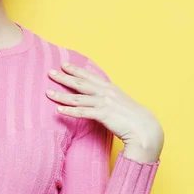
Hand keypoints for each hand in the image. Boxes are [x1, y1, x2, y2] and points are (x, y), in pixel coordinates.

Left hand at [46, 61, 163, 163]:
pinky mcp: (104, 115)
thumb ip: (109, 99)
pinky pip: (83, 112)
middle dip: (63, 77)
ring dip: (61, 95)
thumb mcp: (121, 103)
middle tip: (50, 72)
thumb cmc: (134, 118)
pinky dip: (69, 111)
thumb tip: (99, 100)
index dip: (76, 70)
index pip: (89, 76)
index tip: (64, 65)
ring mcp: (104, 103)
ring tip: (48, 92)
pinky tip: (58, 110)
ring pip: (77, 98)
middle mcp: (106, 92)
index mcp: (110, 88)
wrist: (146, 129)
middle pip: (80, 83)